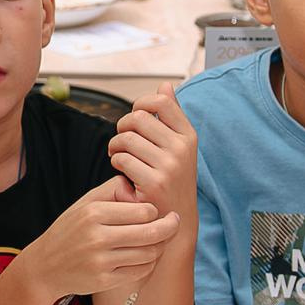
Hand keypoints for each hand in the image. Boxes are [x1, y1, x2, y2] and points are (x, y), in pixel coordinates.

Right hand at [24, 178, 183, 300]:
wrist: (45, 266)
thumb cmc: (70, 229)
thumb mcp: (85, 203)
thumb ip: (113, 190)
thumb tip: (141, 186)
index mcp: (94, 213)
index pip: (144, 211)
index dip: (155, 211)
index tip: (156, 211)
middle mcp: (97, 237)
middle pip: (151, 233)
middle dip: (169, 227)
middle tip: (174, 222)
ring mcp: (101, 261)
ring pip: (149, 253)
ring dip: (159, 247)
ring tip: (159, 240)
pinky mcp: (104, 281)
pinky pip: (140, 271)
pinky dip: (148, 264)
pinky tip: (146, 257)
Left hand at [108, 91, 197, 220]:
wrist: (175, 220)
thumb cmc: (172, 179)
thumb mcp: (178, 146)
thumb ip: (171, 115)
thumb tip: (165, 84)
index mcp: (188, 135)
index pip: (161, 101)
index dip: (141, 104)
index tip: (135, 118)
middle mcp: (182, 148)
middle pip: (138, 117)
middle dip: (122, 126)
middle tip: (121, 141)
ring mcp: (169, 165)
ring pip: (126, 138)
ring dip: (115, 146)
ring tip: (119, 156)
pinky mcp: (154, 182)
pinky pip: (121, 159)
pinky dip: (115, 163)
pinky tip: (122, 171)